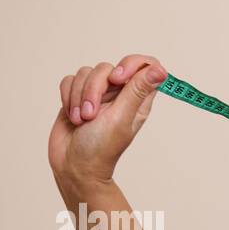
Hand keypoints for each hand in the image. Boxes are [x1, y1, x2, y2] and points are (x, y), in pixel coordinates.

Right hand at [48, 53, 166, 184]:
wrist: (73, 165)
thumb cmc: (100, 148)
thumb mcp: (121, 118)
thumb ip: (137, 91)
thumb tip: (160, 70)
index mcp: (138, 100)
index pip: (145, 65)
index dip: (131, 64)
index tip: (118, 78)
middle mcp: (119, 94)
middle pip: (107, 68)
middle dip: (94, 89)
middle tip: (92, 115)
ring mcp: (98, 95)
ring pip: (86, 73)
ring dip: (79, 97)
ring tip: (82, 120)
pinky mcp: (77, 96)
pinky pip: (69, 80)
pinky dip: (68, 97)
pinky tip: (72, 116)